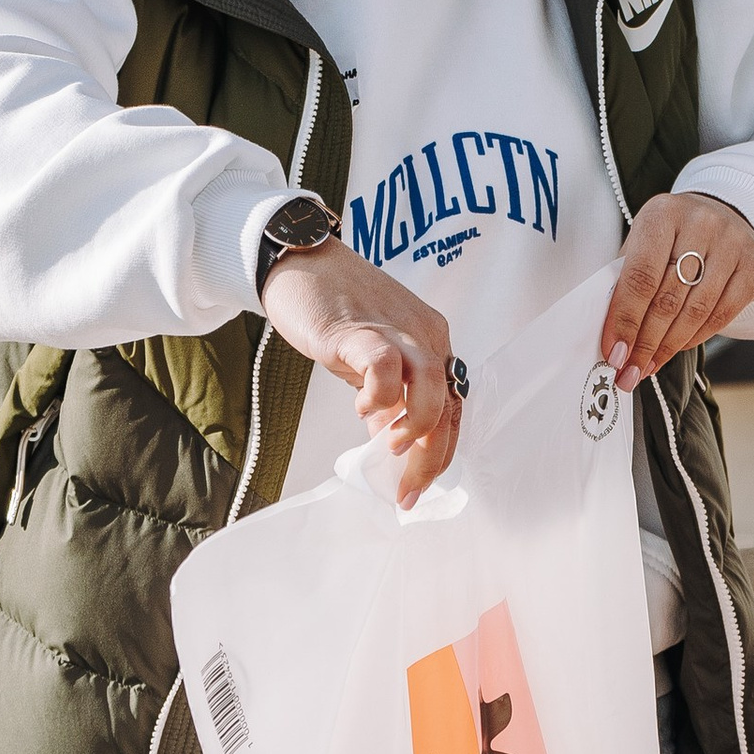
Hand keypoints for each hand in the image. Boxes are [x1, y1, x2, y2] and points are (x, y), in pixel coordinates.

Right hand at [260, 244, 459, 507]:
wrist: (302, 262)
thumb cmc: (336, 308)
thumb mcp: (370, 360)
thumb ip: (387, 399)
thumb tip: (389, 445)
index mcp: (433, 344)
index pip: (452, 408)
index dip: (439, 453)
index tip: (417, 487)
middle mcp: (427, 337)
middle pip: (448, 407)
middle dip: (430, 458)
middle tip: (406, 491)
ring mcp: (399, 332)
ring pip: (433, 389)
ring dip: (416, 430)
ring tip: (388, 448)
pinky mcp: (363, 330)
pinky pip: (388, 369)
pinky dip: (379, 397)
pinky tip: (360, 407)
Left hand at [602, 193, 753, 392]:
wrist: (726, 216)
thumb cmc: (674, 237)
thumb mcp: (645, 243)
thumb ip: (626, 280)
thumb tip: (612, 334)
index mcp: (663, 214)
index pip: (640, 276)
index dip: (625, 319)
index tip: (614, 352)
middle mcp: (701, 223)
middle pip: (668, 298)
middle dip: (645, 342)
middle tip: (628, 371)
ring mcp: (733, 243)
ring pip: (696, 311)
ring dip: (669, 347)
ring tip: (649, 366)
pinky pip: (722, 314)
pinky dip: (696, 337)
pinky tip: (678, 347)